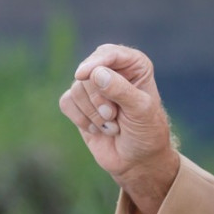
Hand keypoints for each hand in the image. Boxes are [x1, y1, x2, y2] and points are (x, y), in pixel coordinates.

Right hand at [59, 44, 178, 213]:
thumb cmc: (146, 132)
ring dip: (92, 113)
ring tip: (112, 126)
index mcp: (134, 64)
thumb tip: (96, 73)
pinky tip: (97, 129)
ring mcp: (95, 87)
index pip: (109, 54)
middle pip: (88, 73)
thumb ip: (121, 90)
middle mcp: (113, 71)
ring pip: (76, 89)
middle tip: (114, 116)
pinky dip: (80, 119)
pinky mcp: (80, 104)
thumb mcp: (140, 110)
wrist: (137, 160)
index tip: (82, 74)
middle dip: (98, 100)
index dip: (95, 62)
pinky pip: (66, 102)